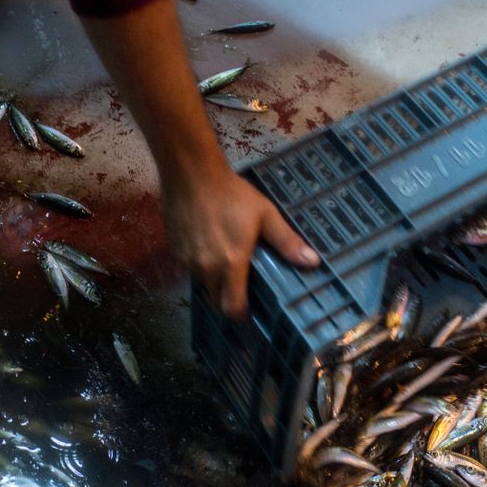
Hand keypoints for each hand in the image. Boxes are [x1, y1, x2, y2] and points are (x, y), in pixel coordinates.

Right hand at [162, 168, 319, 318]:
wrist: (191, 173)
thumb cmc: (232, 194)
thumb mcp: (265, 215)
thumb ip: (286, 242)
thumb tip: (313, 263)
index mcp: (230, 263)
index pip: (231, 306)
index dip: (241, 314)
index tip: (249, 311)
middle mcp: (205, 268)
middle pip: (215, 299)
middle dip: (228, 299)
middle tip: (240, 288)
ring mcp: (187, 260)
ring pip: (202, 283)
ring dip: (214, 280)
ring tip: (225, 263)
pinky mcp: (174, 250)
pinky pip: (189, 267)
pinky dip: (199, 265)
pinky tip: (208, 246)